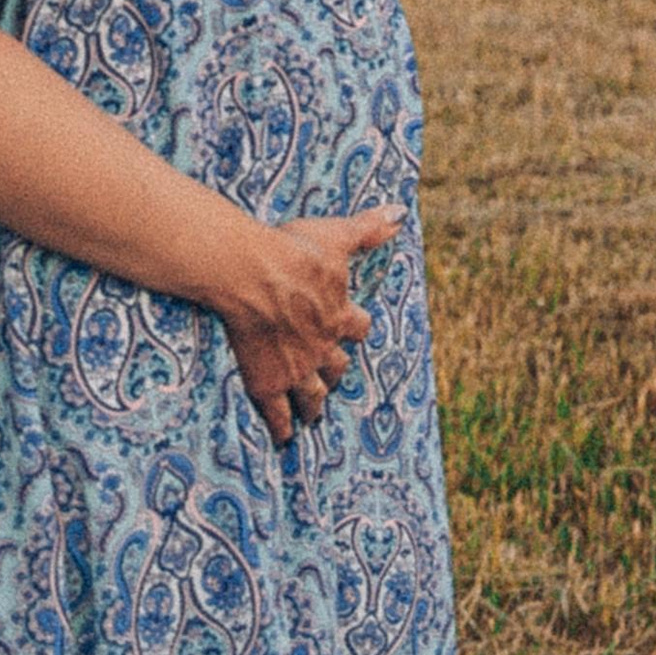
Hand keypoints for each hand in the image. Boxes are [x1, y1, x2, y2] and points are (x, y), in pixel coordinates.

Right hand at [207, 205, 404, 444]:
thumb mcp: (336, 236)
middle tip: (333, 380)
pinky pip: (278, 414)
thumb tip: (401, 213)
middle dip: (336, 373)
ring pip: (312, 395)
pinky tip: (284, 441)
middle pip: (337, 367)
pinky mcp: (268, 383)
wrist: (254, 274)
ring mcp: (296, 369)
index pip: (358, 327)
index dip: (355, 328)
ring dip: (315, 406)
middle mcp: (323, 347)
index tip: (354, 331)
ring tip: (314, 416)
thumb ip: (369, 229)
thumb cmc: (293, 251)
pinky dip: (282, 429)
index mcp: (340, 314)